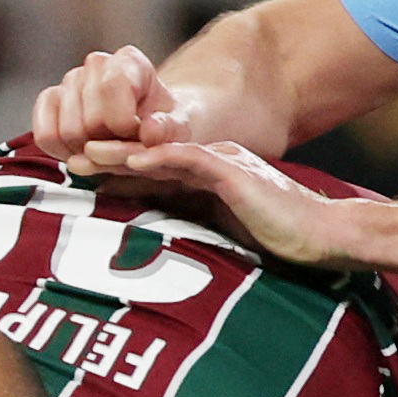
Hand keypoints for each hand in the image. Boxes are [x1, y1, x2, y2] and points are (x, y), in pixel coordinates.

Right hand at [32, 44, 191, 172]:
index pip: (111, 89)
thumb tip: (149, 132)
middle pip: (88, 120)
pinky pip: (44, 134)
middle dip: (108, 144)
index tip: (139, 135)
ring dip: (88, 152)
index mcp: (130, 62)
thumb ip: (170, 128)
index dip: (124, 124)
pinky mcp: (50, 100)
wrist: (150, 123)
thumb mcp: (181, 127)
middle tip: (124, 145)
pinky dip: (62, 153)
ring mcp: (70, 81)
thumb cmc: (165, 123)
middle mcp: (96, 65)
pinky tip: (83, 153)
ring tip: (108, 148)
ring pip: (66, 132)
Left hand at [105, 139, 366, 271]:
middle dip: (110, 158)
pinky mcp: (236, 174)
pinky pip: (192, 161)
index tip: (83, 178)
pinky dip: (162, 159)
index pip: (156, 174)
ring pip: (163, 153)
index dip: (118, 173)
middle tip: (70, 160)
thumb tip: (158, 243)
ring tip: (87, 153)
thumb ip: (198, 228)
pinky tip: (135, 160)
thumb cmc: (284, 241)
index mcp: (210, 179)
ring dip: (123, 153)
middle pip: (151, 158)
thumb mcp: (229, 233)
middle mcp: (212, 163)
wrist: (326, 237)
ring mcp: (223, 165)